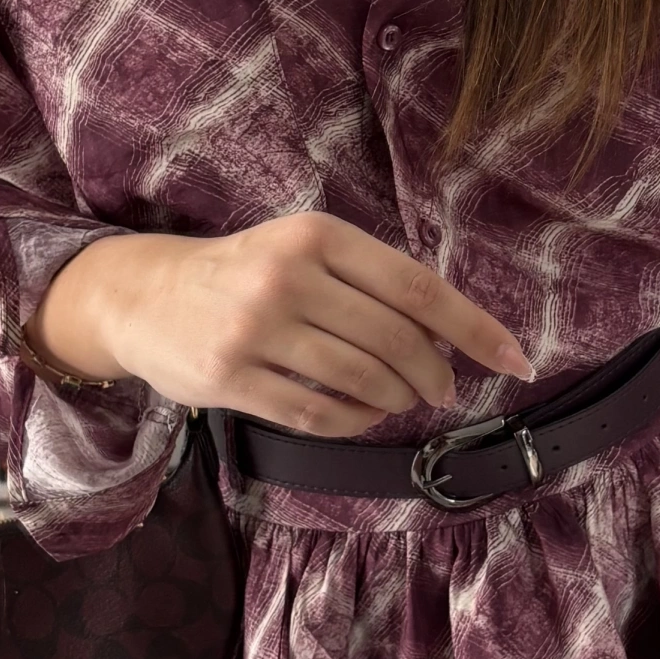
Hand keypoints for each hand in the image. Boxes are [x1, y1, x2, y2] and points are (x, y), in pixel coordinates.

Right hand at [25, 213, 533, 434]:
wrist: (141, 294)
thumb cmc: (242, 273)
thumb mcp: (301, 249)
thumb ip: (367, 280)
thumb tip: (452, 332)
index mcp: (316, 236)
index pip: (418, 287)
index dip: (476, 329)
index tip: (517, 361)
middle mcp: (287, 277)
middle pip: (396, 341)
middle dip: (435, 374)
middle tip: (444, 389)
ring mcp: (255, 330)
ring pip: (362, 380)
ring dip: (398, 400)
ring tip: (403, 400)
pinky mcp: (229, 378)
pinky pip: (318, 413)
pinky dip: (356, 421)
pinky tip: (365, 415)